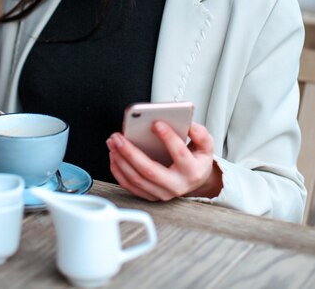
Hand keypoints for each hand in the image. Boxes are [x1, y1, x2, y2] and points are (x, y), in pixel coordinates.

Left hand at [106, 121, 221, 201]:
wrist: (195, 180)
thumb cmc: (197, 160)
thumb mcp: (206, 145)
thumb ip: (200, 134)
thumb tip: (188, 125)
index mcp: (192, 171)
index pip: (179, 154)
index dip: (168, 138)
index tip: (155, 123)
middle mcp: (177, 185)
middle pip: (150, 171)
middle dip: (131, 153)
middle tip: (118, 137)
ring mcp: (162, 193)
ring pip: (137, 179)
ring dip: (121, 160)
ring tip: (113, 142)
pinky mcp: (150, 196)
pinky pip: (130, 186)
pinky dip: (118, 171)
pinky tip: (114, 155)